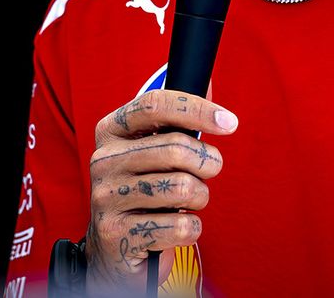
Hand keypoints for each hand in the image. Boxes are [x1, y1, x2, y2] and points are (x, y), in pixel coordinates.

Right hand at [84, 89, 237, 294]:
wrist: (113, 251)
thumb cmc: (144, 191)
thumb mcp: (152, 151)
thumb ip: (178, 121)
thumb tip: (208, 81)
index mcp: (110, 131)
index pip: (154, 104)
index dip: (197, 109)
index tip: (230, 122)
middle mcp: (102, 161)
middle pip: (176, 147)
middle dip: (208, 161)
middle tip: (210, 170)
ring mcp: (106, 198)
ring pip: (182, 188)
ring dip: (200, 197)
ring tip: (189, 201)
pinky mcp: (117, 235)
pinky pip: (179, 226)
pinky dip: (191, 229)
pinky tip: (176, 228)